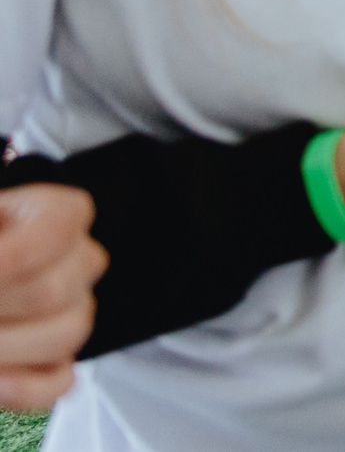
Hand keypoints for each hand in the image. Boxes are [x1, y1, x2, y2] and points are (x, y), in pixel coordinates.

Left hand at [0, 184, 103, 411]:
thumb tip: (1, 266)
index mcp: (55, 215)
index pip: (62, 224)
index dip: (15, 254)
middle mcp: (77, 263)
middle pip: (52, 290)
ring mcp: (73, 315)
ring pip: (63, 337)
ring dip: (4, 345)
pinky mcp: (57, 364)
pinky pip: (55, 384)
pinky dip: (18, 389)